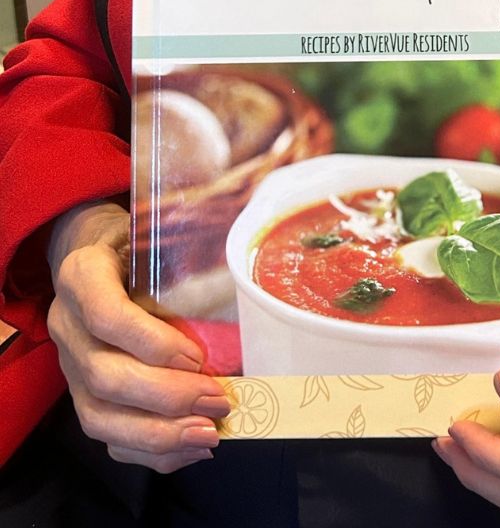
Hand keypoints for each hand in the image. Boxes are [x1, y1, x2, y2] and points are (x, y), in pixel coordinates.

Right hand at [46, 201, 231, 472]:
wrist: (93, 252)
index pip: (106, 315)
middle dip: (166, 397)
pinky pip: (108, 437)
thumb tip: (248, 265)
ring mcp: (69, 366)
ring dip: (158, 434)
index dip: (152, 343)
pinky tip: (192, 448)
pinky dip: (151, 451)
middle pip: (104, 376)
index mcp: (82, 275)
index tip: (198, 357)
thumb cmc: (135, 241)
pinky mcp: (81, 395)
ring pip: (98, 416)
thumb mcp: (152, 232)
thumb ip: (185, 248)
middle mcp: (66, 324)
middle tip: (218, 399)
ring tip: (208, 433)